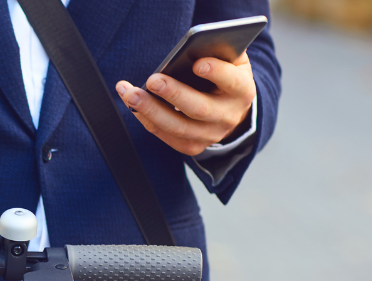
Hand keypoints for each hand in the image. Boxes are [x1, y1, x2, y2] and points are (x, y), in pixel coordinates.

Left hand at [115, 53, 256, 155]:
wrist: (230, 110)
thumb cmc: (224, 77)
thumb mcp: (231, 61)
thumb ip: (219, 50)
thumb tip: (196, 43)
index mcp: (242, 91)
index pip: (232, 82)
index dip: (217, 73)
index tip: (197, 64)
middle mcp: (228, 116)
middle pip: (199, 108)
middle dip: (174, 94)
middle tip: (152, 80)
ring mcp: (210, 135)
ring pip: (177, 126)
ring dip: (149, 109)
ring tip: (129, 93)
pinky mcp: (192, 146)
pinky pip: (164, 134)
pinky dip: (145, 118)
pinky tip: (131, 103)